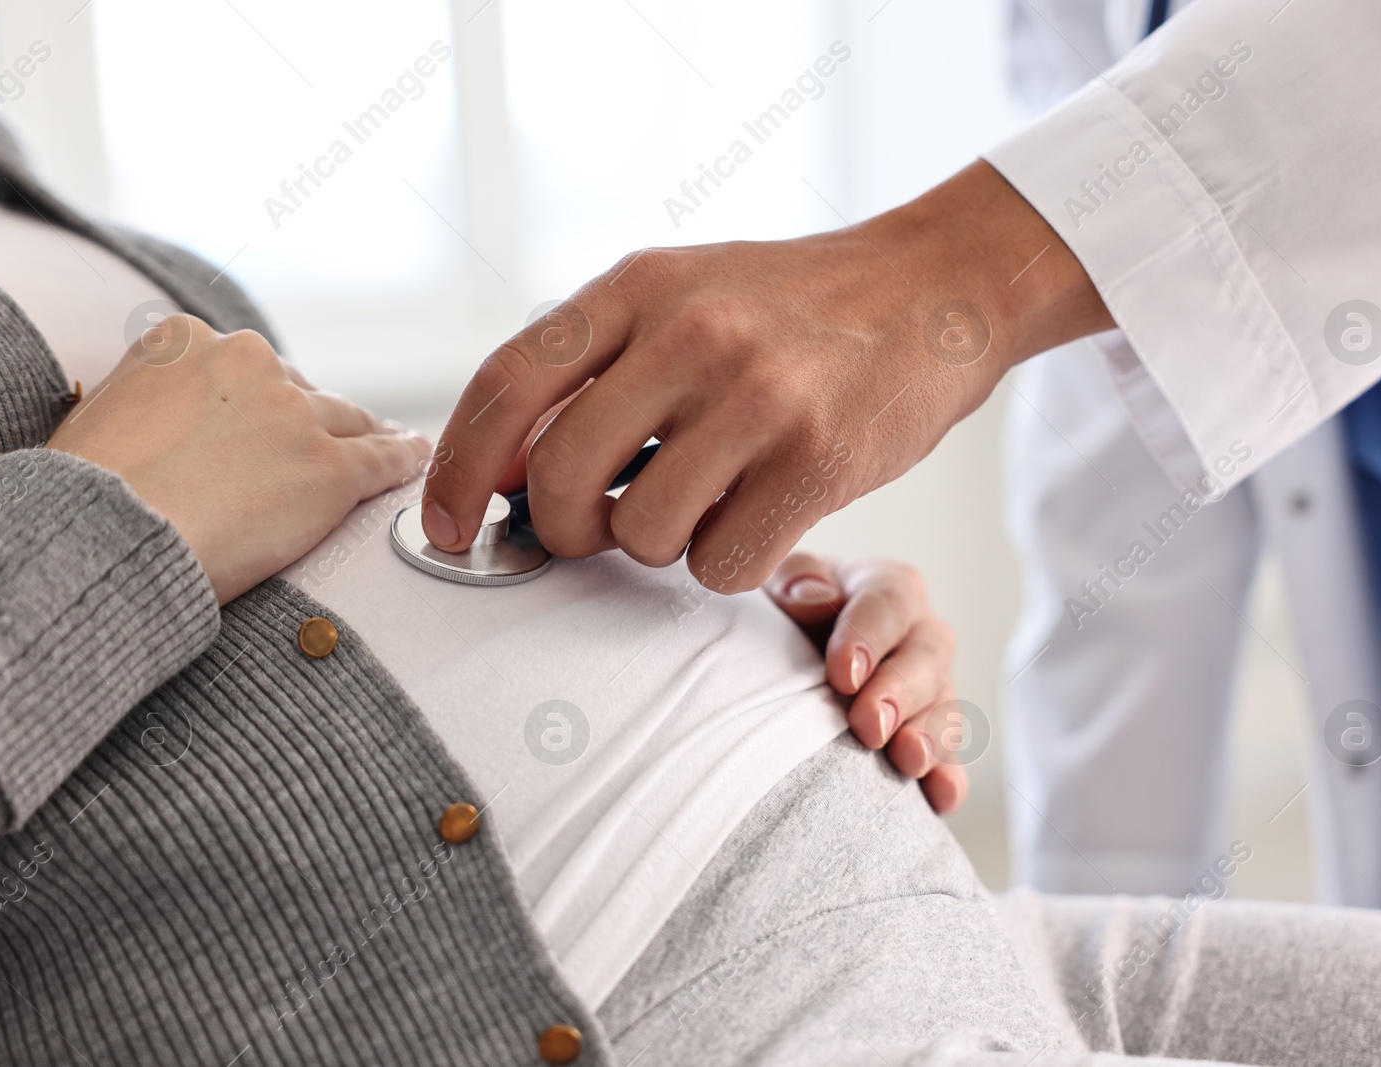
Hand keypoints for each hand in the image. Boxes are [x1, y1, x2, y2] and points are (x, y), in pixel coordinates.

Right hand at [47, 315, 431, 602]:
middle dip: (308, 420)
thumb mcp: (98, 417)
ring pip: (346, 419)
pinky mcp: (332, 468)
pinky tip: (416, 457)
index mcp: (184, 340)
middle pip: (298, 390)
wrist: (108, 537)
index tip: (267, 419)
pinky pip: (382, 458)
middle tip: (317, 446)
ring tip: (387, 442)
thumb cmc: (85, 495)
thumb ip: (145, 400)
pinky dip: (403, 458)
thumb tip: (154, 416)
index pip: (242, 367)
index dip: (258, 399)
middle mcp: (247, 362)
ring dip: (367, 433)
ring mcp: (295, 414)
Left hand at [422, 161, 1109, 592]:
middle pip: (563, 476)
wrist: (933, 289)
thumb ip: (591, 366)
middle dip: (563, 528)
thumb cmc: (791, 308)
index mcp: (639, 285)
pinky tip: (756, 521)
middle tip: (595, 529)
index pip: (508, 384)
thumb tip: (502, 470)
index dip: (458, 470)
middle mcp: (690, 333)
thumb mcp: (680, 296)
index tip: (447, 528)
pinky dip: (725, 566)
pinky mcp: (819, 461)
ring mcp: (758, 397)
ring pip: (643, 533)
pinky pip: (721, 564)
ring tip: (700, 505)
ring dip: (657, 546)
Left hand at [764, 552, 966, 813]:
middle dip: (899, 692)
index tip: (842, 672)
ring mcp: (930, 691)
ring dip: (929, 735)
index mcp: (884, 589)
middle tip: (869, 724)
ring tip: (907, 760)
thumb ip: (791, 578)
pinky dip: (947, 779)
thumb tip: (810, 596)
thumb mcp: (775, 585)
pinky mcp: (930, 741)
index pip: (888, 601)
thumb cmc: (781, 616)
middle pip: (927, 656)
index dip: (868, 635)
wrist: (783, 662)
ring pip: (946, 708)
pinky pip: (950, 761)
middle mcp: (918, 636)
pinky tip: (938, 797)